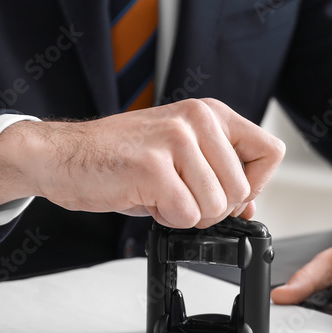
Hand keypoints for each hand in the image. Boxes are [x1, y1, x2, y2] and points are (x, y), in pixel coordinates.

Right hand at [0, 98, 284, 228]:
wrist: (60, 156)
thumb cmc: (120, 157)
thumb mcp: (182, 156)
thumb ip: (220, 173)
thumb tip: (250, 208)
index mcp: (211, 113)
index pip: (271, 152)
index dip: (255, 184)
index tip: (227, 193)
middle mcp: (198, 119)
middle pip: (243, 190)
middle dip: (214, 209)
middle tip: (181, 197)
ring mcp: (175, 140)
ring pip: (216, 207)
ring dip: (188, 215)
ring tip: (160, 194)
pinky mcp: (153, 167)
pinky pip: (186, 215)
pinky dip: (167, 219)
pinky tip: (146, 199)